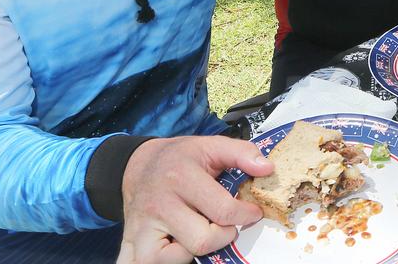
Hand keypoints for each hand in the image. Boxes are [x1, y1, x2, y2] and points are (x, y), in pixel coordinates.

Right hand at [116, 135, 272, 263]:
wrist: (138, 164)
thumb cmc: (179, 159)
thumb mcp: (210, 145)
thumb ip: (241, 153)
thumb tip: (267, 168)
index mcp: (182, 177)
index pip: (223, 211)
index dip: (246, 215)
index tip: (251, 212)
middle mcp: (160, 203)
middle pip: (201, 240)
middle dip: (222, 235)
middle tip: (223, 225)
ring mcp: (143, 225)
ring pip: (172, 258)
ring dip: (190, 252)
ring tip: (197, 234)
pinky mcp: (131, 239)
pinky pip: (140, 263)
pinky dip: (159, 262)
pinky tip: (174, 247)